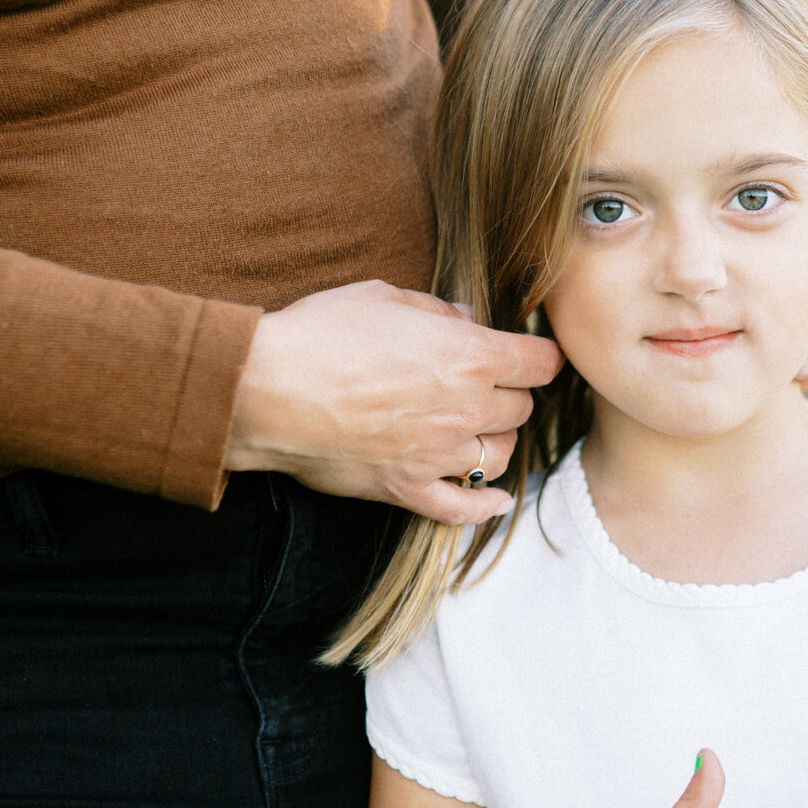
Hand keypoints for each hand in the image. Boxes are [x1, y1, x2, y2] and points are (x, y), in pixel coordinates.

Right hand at [226, 281, 562, 525]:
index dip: (538, 355)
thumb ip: (436, 310)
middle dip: (508, 393)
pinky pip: (463, 509)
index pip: (541, 363)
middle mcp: (466, 410)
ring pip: (499, 456)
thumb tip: (464, 319)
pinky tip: (497, 501)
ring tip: (477, 429)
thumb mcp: (384, 297)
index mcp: (470, 356)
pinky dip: (485, 507)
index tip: (528, 354)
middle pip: (521, 408)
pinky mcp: (407, 488)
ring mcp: (439, 455)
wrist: (267, 390)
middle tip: (482, 384)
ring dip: (494, 440)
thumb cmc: (321, 334)